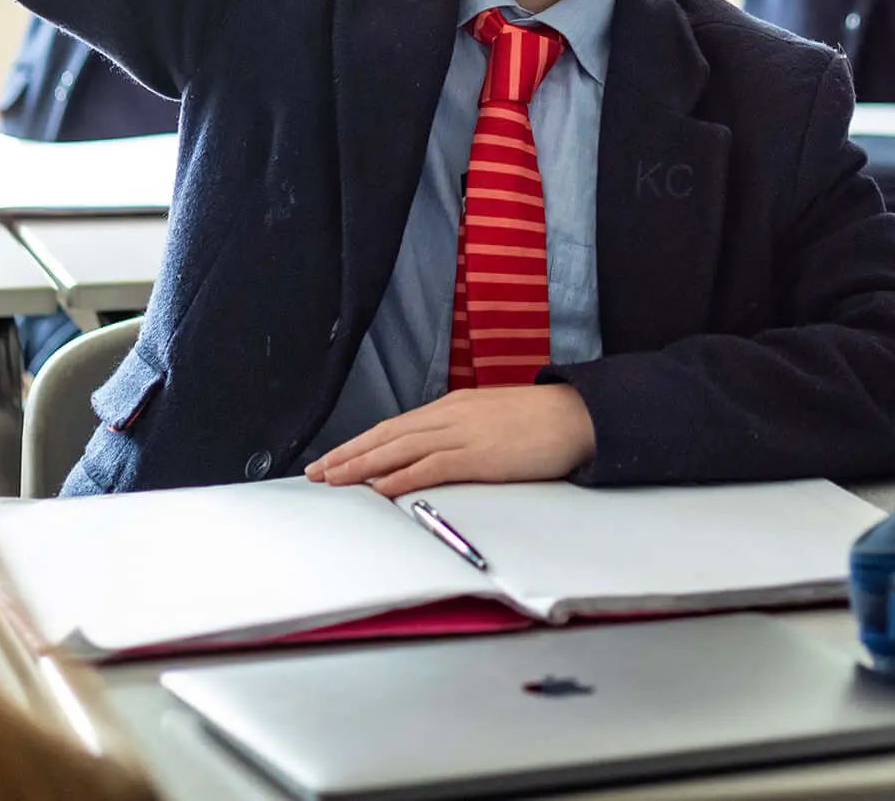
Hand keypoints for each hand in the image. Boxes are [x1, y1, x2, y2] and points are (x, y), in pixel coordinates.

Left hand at [305, 384, 596, 498]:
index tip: (335, 457)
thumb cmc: (540, 421)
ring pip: (399, 449)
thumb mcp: (491, 420)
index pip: (395, 426)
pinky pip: (430, 467)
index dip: (361, 442)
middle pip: (387, 435)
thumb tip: (436, 452)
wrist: (578, 415)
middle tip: (317, 471)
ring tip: (333, 479)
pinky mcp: (478, 456)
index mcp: (452, 407)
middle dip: (348, 454)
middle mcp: (449, 415)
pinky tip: (378, 488)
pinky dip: (400, 477)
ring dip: (362, 465)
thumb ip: (462, 432)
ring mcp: (462, 434)